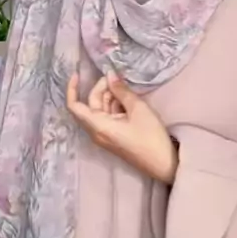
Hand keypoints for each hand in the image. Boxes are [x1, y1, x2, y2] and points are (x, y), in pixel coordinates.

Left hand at [66, 70, 177, 184]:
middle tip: (119, 77)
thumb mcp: (138, 109)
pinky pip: (108, 115)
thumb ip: (121, 90)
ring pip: (101, 108)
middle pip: (91, 104)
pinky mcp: (114, 135)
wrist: (163, 164)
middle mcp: (96, 131)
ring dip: (111, 95)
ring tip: (127, 88)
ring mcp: (105, 134)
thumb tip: (110, 74)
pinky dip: (116, 104)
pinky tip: (129, 98)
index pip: (74, 106)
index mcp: (98, 126)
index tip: (79, 73)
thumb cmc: (150, 137)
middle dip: (102, 88)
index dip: (72, 89)